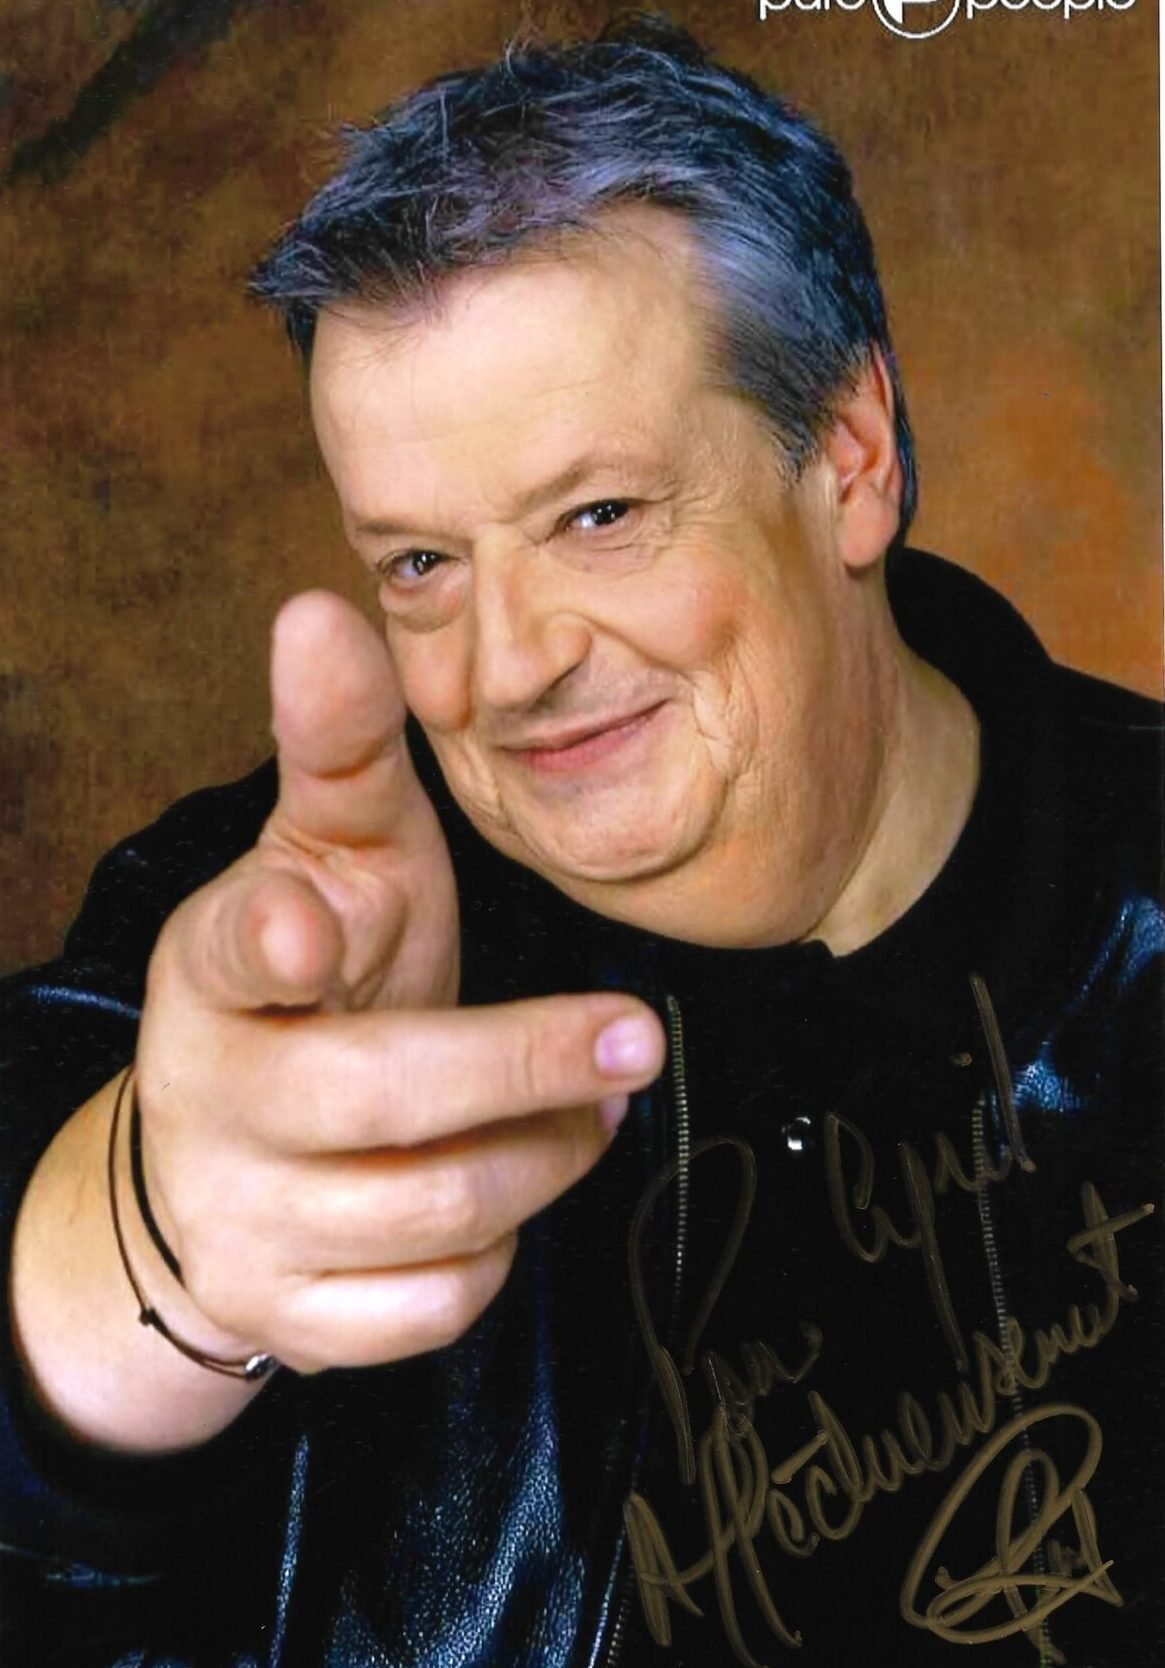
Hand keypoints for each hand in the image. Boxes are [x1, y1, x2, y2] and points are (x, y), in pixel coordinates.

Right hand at [134, 592, 664, 1374]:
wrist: (228, 1157)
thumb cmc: (310, 978)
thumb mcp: (327, 858)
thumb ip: (336, 749)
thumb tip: (321, 608)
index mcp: (213, 970)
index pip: (230, 947)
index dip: (270, 936)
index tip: (312, 920)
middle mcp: (213, 1100)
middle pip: (386, 1097)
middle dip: (531, 1061)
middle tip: (639, 1036)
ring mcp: (245, 1222)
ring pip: (441, 1213)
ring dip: (549, 1153)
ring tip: (591, 1104)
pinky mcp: (291, 1320)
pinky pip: (438, 1309)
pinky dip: (503, 1250)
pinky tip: (509, 1194)